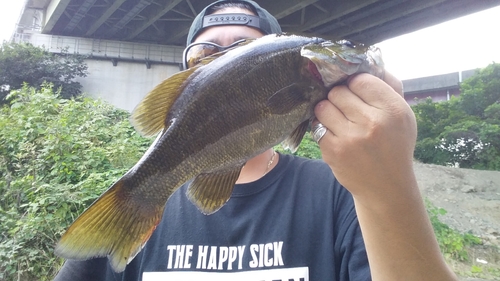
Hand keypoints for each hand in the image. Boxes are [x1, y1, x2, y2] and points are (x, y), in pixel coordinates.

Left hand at [315, 73, 457, 279]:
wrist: (385, 187)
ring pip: (323, 106)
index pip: (361, 79)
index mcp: (393, 110)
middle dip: (339, 97)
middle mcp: (372, 122)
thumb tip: (370, 61)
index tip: (357, 93)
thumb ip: (389, 87)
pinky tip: (335, 135)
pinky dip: (323, 128)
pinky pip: (317, 126)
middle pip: (338, 91)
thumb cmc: (394, 146)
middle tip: (346, 109)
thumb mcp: (403, 116)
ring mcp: (351, 137)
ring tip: (338, 120)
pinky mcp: (333, 150)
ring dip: (327, 111)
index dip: (356, 84)